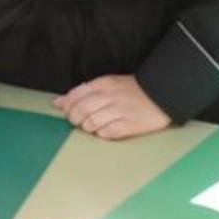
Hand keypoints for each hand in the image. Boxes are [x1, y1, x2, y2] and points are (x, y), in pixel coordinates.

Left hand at [54, 74, 170, 138]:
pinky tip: (104, 131)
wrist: (162, 93)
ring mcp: (122, 111)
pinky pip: (109, 132)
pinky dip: (102, 134)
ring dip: (87, 127)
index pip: (76, 95)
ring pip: (92, 122)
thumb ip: (82, 93)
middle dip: (75, 118)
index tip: (67, 111)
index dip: (68, 106)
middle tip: (79, 121)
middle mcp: (111, 96)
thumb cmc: (130, 90)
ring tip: (91, 126)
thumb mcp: (106, 85)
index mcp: (103, 84)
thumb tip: (57, 103)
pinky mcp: (132, 125)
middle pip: (81, 110)